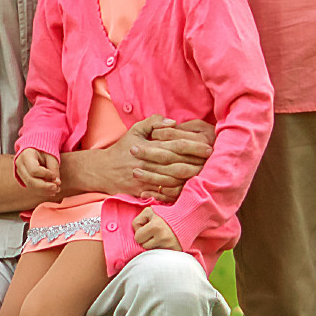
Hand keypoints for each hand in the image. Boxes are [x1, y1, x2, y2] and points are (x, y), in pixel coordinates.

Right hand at [15, 148, 61, 200]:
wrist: (35, 150)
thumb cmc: (44, 151)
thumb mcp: (51, 156)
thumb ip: (54, 168)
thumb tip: (57, 183)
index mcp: (26, 155)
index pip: (34, 170)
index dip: (46, 175)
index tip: (55, 175)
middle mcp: (20, 165)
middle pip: (31, 180)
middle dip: (45, 186)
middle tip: (57, 188)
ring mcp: (20, 173)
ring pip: (31, 186)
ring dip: (45, 191)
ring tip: (56, 190)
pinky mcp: (23, 179)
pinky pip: (32, 188)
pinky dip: (42, 191)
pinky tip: (51, 191)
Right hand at [76, 118, 209, 200]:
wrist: (103, 171)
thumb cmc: (123, 148)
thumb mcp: (135, 130)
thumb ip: (154, 122)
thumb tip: (173, 123)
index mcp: (146, 147)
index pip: (174, 146)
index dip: (192, 147)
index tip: (207, 147)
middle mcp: (145, 164)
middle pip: (176, 165)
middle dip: (196, 163)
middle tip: (212, 161)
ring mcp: (144, 180)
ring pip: (172, 180)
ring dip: (190, 178)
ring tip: (205, 174)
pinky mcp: (142, 192)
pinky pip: (163, 194)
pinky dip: (177, 191)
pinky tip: (189, 188)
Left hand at [132, 208, 180, 251]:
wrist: (187, 218)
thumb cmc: (166, 214)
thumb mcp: (149, 211)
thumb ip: (138, 221)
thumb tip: (136, 234)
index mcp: (155, 226)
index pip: (137, 238)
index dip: (140, 233)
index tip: (147, 228)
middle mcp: (162, 237)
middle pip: (144, 246)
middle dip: (147, 240)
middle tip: (155, 233)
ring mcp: (170, 246)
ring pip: (152, 251)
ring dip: (155, 245)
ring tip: (162, 237)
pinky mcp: (176, 251)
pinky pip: (162, 255)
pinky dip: (162, 250)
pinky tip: (167, 242)